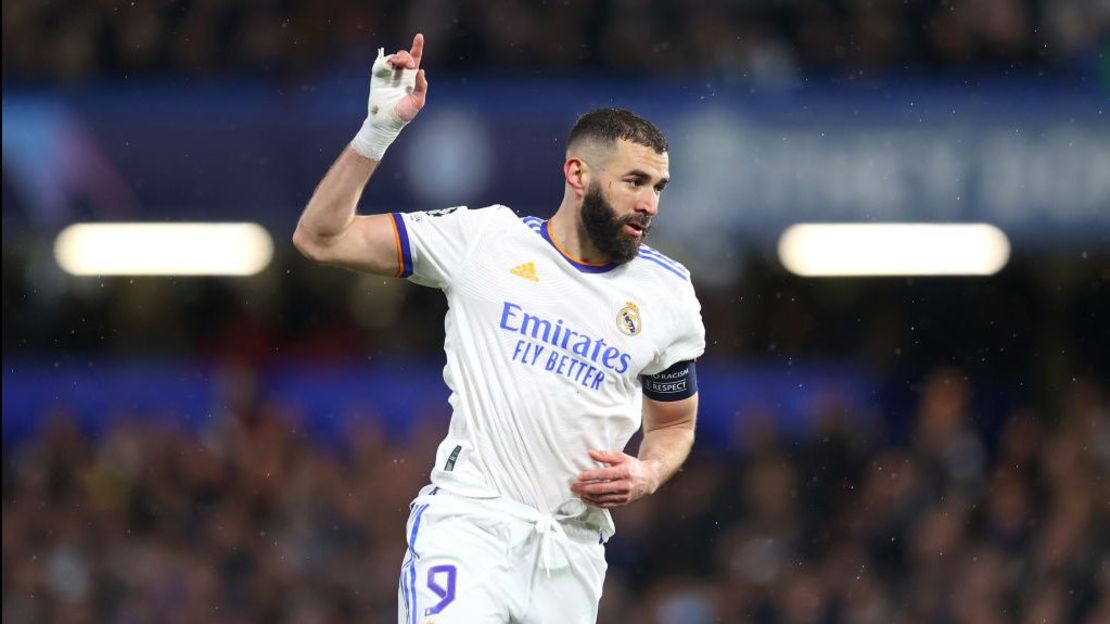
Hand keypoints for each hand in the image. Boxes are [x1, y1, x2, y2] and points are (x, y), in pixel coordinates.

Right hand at [351, 33, 428, 159]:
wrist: (386, 121)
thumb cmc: (403, 113)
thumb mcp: (417, 101)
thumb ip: (421, 87)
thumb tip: (421, 71)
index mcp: (411, 77)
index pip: (415, 58)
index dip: (417, 46)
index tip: (419, 36)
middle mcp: (400, 73)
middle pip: (404, 56)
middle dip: (407, 56)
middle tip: (409, 65)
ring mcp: (389, 74)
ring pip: (393, 57)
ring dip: (398, 57)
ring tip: (399, 64)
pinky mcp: (378, 76)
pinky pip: (381, 63)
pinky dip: (386, 61)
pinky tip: (390, 65)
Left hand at [570, 449, 660, 508]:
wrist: (648, 479)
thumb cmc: (632, 466)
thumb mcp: (621, 456)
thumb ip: (605, 455)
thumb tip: (590, 453)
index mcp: (624, 472)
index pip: (604, 475)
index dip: (590, 476)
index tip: (579, 476)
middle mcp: (624, 485)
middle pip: (601, 489)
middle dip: (585, 488)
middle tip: (573, 486)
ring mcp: (624, 496)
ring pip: (602, 498)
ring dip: (588, 496)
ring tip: (578, 492)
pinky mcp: (623, 502)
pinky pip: (606, 504)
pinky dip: (595, 503)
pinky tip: (587, 499)